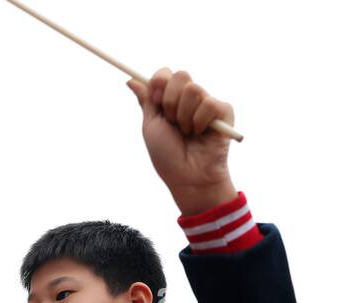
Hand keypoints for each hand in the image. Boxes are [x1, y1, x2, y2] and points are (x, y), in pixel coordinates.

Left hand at [125, 68, 237, 214]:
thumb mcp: (151, 126)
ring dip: (184, 116)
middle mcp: (189, 99)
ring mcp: (207, 104)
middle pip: (181, 75)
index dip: (159, 84)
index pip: (165, 74)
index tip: (156, 102)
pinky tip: (201, 134)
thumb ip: (146, 101)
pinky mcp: (224, 111)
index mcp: (171, 100)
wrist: (187, 178)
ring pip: (194, 89)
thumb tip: (130, 80)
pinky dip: (200, 121)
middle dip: (171, 101)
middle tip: (173, 122)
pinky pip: (209, 103)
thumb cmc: (168, 157)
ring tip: (187, 133)